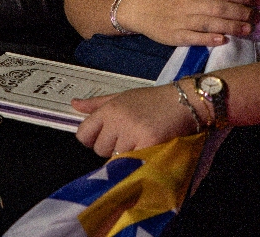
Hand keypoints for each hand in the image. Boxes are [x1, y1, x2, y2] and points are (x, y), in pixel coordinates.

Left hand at [73, 83, 200, 156]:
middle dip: (112, 148)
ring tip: (141, 142)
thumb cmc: (152, 100)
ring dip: (127, 156)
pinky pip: (133, 162)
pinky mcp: (148, 143)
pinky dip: (140, 160)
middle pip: (100, 149)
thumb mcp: (123, 97)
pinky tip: (149, 149)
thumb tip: (74, 104)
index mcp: (109, 108)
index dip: (93, 140)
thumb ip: (97, 104)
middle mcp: (117, 119)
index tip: (107, 138)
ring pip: (116, 158)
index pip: (83, 134)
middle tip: (130, 139)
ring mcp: (132, 132)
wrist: (185, 101)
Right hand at [116, 0, 259, 46]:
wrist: (139, 8)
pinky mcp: (175, 36)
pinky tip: (223, 40)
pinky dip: (209, 38)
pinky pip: (194, 37)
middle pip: (219, 7)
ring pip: (210, 23)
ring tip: (248, 30)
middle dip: (241, 13)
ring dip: (231, 26)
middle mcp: (188, 3)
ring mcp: (181, 20)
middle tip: (258, 18)